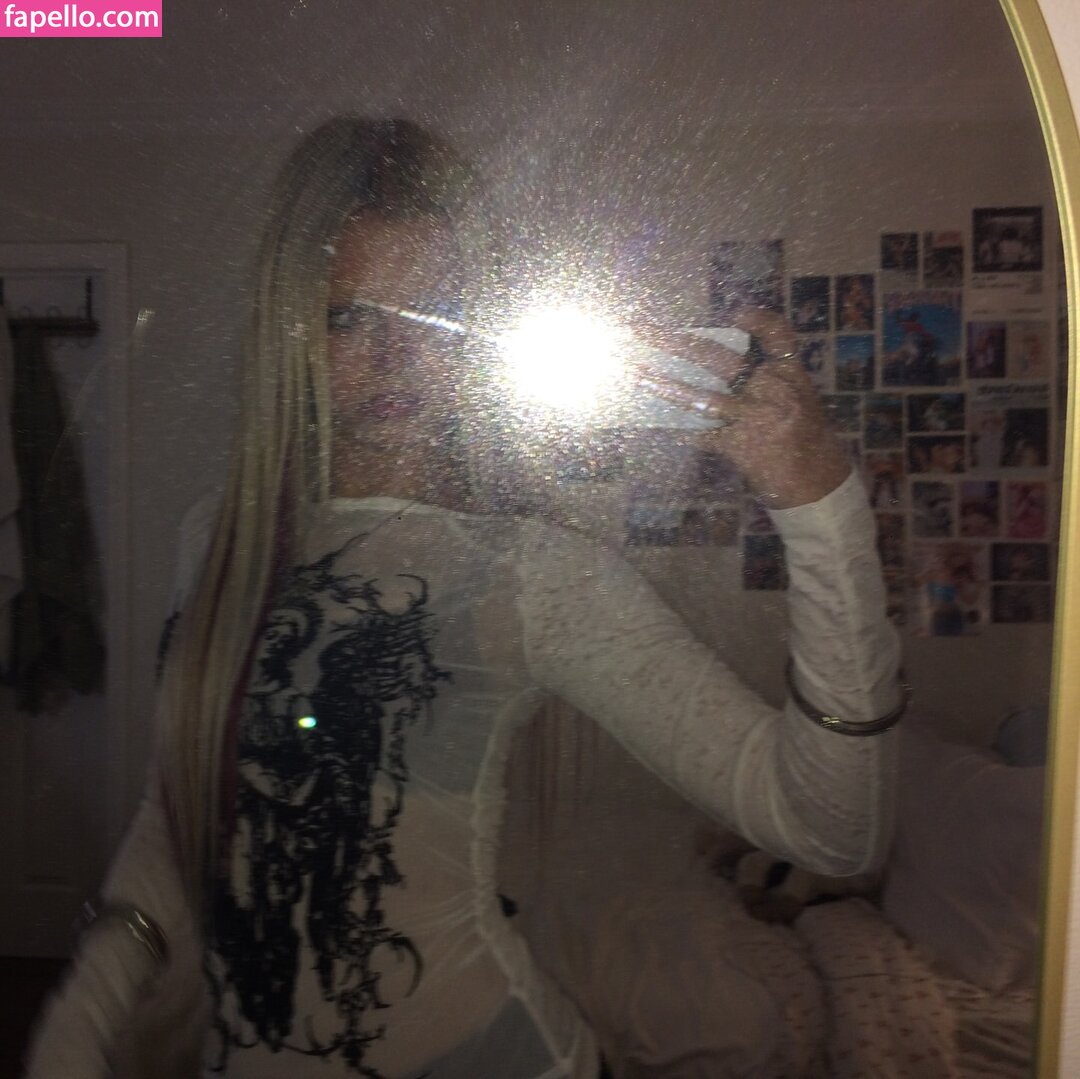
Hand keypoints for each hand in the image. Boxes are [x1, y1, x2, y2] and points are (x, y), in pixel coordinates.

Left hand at [636, 307, 850, 508]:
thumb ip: (767, 374)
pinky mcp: (740, 447)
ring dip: (665, 386)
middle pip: (720, 359)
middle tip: (643, 330)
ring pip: (703, 398)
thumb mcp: (798, 396)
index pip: (777, 335)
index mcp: (790, 375)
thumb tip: (711, 356)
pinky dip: (678, 428)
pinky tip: (654, 419)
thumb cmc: (803, 433)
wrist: (816, 481)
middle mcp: (772, 392)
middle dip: (676, 343)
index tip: (734, 312)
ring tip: (635, 375)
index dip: (757, 321)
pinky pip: (701, 434)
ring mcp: (755, 420)